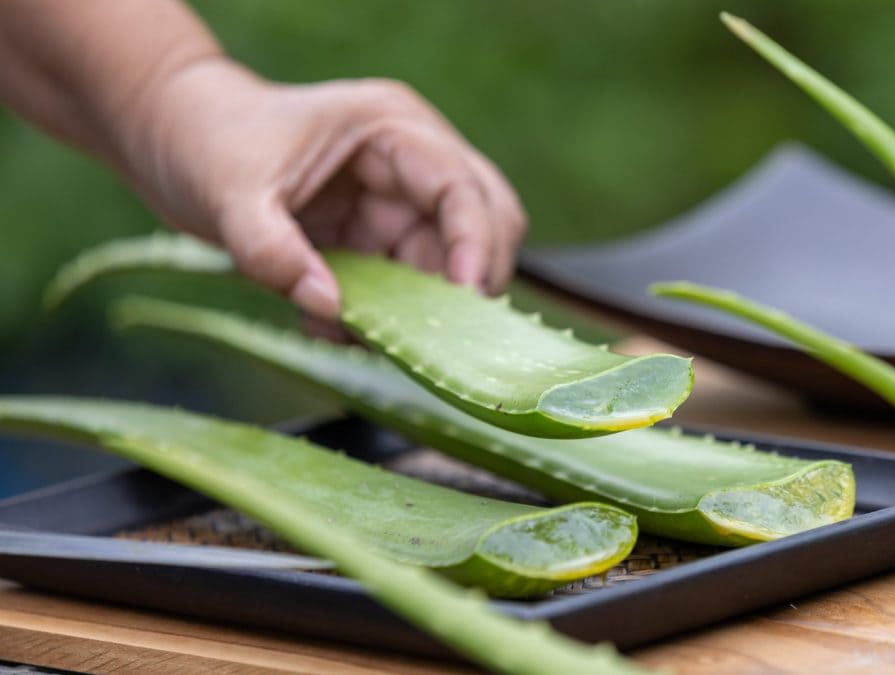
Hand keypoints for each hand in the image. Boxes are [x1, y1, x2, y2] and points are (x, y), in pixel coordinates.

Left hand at [118, 58, 526, 320]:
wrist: (173, 140)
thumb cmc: (204, 143)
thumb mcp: (230, 197)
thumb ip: (274, 254)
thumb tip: (335, 310)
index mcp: (391, 128)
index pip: (461, 187)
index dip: (475, 244)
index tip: (464, 299)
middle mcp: (411, 163)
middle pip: (488, 222)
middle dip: (469, 282)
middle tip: (436, 332)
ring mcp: (400, 203)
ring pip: (451, 265)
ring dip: (418, 309)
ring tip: (352, 328)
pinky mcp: (381, 238)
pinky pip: (408, 288)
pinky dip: (384, 317)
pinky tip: (329, 320)